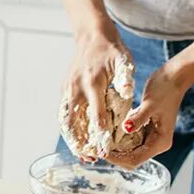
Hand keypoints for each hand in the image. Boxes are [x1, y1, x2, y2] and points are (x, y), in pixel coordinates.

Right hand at [62, 27, 131, 156]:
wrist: (92, 35)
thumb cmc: (112, 50)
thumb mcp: (124, 61)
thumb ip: (125, 79)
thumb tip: (128, 94)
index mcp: (92, 83)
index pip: (96, 115)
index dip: (100, 135)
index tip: (104, 151)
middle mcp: (76, 88)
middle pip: (74, 122)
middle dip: (80, 142)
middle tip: (88, 159)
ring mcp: (68, 89)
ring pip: (66, 119)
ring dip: (72, 138)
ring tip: (81, 154)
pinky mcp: (65, 89)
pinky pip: (65, 112)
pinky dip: (68, 127)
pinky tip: (76, 138)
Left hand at [107, 66, 191, 168]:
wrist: (173, 77)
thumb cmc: (164, 89)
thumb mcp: (150, 103)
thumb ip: (138, 118)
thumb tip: (126, 129)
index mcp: (160, 142)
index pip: (136, 159)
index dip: (118, 159)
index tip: (102, 151)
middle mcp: (157, 143)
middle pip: (132, 158)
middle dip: (115, 156)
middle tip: (97, 148)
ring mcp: (152, 137)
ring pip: (130, 150)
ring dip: (116, 148)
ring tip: (100, 141)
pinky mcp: (146, 129)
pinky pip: (130, 139)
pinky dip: (119, 139)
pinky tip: (108, 132)